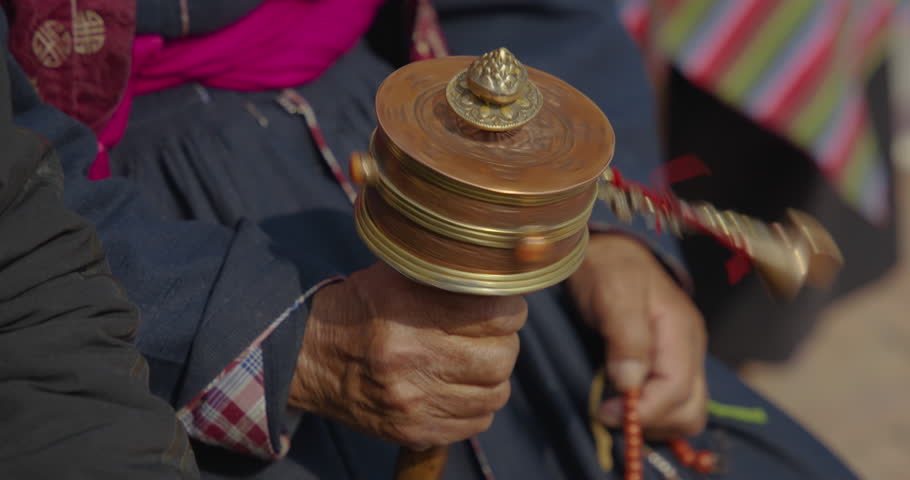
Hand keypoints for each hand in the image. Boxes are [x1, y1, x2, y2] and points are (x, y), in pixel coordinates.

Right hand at [288, 262, 526, 449]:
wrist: (309, 356)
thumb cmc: (361, 309)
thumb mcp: (396, 275)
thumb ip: (447, 272)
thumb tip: (500, 274)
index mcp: (409, 310)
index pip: (498, 315)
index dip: (508, 309)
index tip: (501, 306)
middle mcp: (411, 357)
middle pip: (502, 357)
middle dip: (503, 342)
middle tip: (489, 335)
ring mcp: (413, 400)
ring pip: (495, 393)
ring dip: (492, 376)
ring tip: (472, 361)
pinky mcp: (414, 430)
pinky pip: (476, 423)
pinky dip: (476, 405)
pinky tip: (458, 387)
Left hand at [566, 234, 706, 439]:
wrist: (606, 251)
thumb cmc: (607, 268)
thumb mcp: (612, 292)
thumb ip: (626, 336)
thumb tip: (630, 384)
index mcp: (680, 332)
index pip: (678, 391)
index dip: (644, 410)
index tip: (604, 411)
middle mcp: (688, 350)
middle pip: (690, 410)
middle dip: (652, 421)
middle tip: (608, 412)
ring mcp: (682, 359)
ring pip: (684, 413)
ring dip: (651, 422)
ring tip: (613, 409)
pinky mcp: (668, 364)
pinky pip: (672, 403)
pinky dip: (651, 413)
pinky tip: (623, 403)